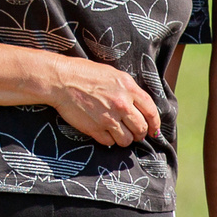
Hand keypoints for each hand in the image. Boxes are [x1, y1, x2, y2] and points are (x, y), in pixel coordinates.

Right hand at [41, 55, 161, 145]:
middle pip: (141, 128)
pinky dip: (109, 140)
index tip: (154, 129)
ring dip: (125, 139)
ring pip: (126, 140)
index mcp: (129, 89)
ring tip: (120, 134)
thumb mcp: (114, 75)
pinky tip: (105, 133)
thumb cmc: (86, 74)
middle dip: (141, 133)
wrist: (62, 80)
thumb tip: (143, 106)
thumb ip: (130, 90)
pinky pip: (109, 142)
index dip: (155, 123)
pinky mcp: (94, 128)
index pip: (151, 111)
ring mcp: (108, 118)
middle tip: (136, 133)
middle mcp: (122, 104)